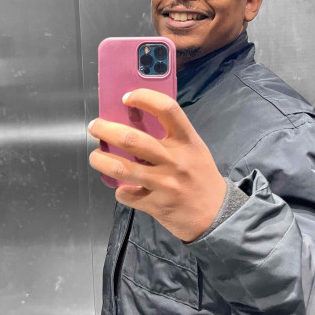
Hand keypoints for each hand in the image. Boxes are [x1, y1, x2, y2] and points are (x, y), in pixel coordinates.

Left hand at [88, 88, 226, 241]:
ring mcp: (164, 184)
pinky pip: (126, 195)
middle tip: (95, 127)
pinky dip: (120, 191)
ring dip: (100, 160)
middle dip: (106, 130)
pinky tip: (122, 188)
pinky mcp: (156, 205)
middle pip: (132, 140)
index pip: (166, 109)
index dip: (144, 98)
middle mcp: (175, 160)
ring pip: (121, 169)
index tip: (127, 98)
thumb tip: (135, 122)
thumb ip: (172, 137)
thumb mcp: (194, 150)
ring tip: (95, 156)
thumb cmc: (202, 177)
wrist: (219, 216)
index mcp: (187, 141)